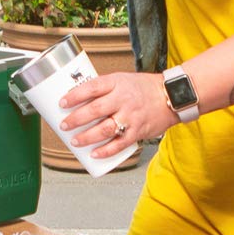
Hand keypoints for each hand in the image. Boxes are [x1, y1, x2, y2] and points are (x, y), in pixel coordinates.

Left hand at [56, 69, 170, 157]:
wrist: (172, 96)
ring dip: (87, 137)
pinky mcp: (138, 131)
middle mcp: (124, 99)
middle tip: (64, 125)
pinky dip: (106, 151)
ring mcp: (131, 116)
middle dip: (76, 119)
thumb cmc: (143, 88)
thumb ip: (103, 90)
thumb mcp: (122, 80)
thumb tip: (77, 101)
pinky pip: (120, 144)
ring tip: (74, 141)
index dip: (75, 95)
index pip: (92, 87)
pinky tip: (94, 154)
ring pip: (105, 129)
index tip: (62, 102)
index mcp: (117, 83)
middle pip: (95, 109)